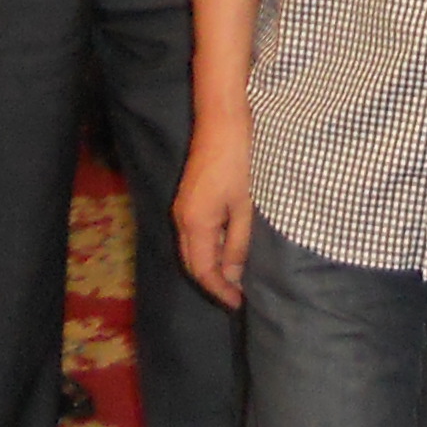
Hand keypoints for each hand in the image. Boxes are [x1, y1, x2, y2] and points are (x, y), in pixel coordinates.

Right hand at [174, 113, 255, 308]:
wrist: (220, 124)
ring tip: (235, 277)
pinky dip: (208, 250)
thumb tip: (233, 277)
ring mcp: (182, 209)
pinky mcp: (187, 200)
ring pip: (191, 251)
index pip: (203, 271)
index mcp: (195, 224)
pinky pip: (194, 236)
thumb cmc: (237, 162)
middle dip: (213, 283)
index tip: (239, 303)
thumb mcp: (244, 207)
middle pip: (192, 264)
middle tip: (237, 295)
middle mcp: (182, 220)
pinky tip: (227, 249)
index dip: (220, 291)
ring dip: (210, 267)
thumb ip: (238, 244)